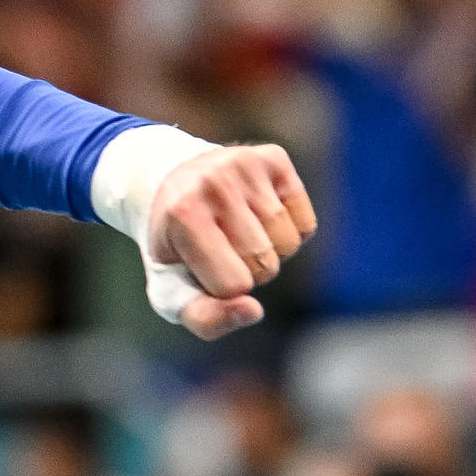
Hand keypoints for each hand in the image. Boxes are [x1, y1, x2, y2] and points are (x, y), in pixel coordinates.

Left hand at [144, 143, 316, 339]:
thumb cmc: (176, 249)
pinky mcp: (273, 157)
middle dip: (247, 270)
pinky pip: (306, 224)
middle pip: (265, 265)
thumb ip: (204, 318)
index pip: (234, 284)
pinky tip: (257, 215)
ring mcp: (245, 164)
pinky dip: (289, 231)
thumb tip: (251, 311)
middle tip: (219, 247)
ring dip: (270, 251)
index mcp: (182, 213)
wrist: (169, 187)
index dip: (222, 286)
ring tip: (236, 231)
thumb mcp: (173, 292)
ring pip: (289, 245)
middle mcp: (213, 182)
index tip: (201, 265)